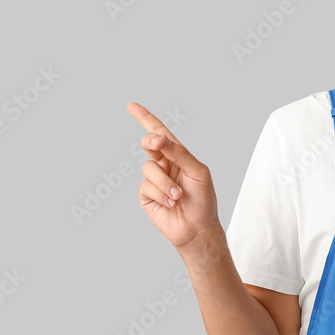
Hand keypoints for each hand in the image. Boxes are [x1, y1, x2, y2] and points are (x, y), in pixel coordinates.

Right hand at [127, 102, 220, 248]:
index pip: (161, 134)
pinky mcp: (147, 195)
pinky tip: (171, 203)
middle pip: (149, 144)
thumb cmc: (203, 200)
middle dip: (151, 142)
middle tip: (156, 143)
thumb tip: (161, 139)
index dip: (146, 119)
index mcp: (178, 156)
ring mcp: (154, 180)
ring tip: (178, 196)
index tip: (131, 106)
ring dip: (165, 182)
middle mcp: (164, 165)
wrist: (198, 228)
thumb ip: (180, 154)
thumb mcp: (198, 172)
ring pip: (149, 168)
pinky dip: (161, 194)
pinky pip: (146, 186)